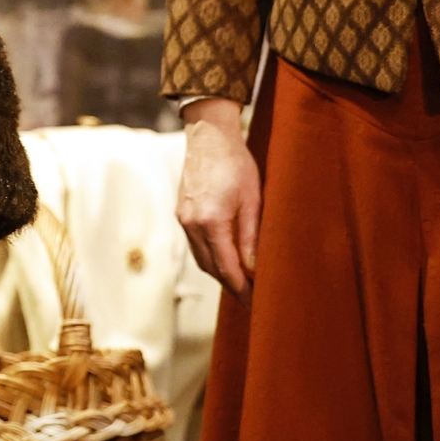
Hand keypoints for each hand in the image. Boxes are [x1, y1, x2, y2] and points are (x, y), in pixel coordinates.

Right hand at [175, 98, 260, 304]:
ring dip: (221, 274)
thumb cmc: (236, 163)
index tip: (257, 305)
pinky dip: (212, 258)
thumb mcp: (252, 200)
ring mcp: (183, 219)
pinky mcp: (182, 213)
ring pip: (202, 259)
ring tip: (242, 286)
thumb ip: (250, 238)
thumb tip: (252, 271)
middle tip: (253, 302)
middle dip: (232, 287)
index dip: (243, 290)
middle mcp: (191, 224)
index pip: (227, 269)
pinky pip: (197, 246)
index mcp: (210, 222)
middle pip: (212, 269)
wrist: (208, 135)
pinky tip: (226, 261)